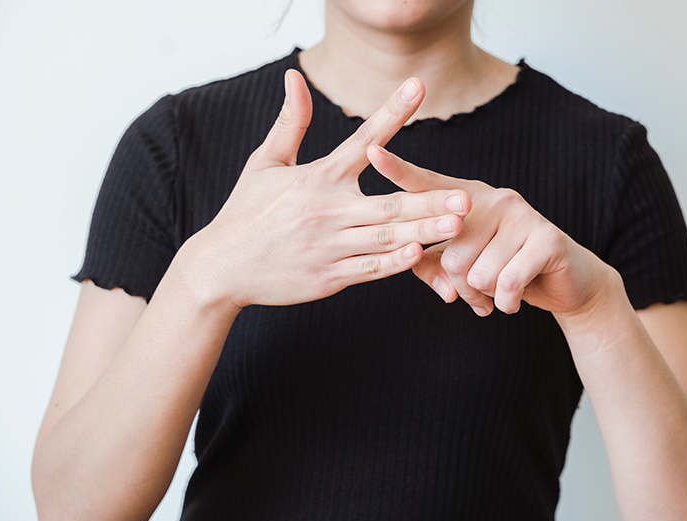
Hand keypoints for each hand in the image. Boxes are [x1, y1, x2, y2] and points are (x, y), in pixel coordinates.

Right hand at [183, 70, 471, 308]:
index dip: (391, 113)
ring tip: (457, 224)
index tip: (418, 88)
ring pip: (385, 239)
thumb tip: (294, 77)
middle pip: (387, 204)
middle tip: (465, 196)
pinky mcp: (329, 277)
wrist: (221, 267)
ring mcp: (329, 247)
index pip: (361, 140)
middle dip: (428, 200)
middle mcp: (326, 212)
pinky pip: (369, 269)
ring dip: (423, 232)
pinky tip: (419, 255)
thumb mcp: (265, 163)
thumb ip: (291, 122)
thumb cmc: (246, 213)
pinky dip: (393, 264)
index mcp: (316, 179)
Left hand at [367, 144, 620, 318]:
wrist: (566, 283)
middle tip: (478, 291)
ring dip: (485, 296)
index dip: (400, 171)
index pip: (429, 185)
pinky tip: (514, 298)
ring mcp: (523, 215)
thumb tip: (418, 270)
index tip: (372, 152)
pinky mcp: (547, 238)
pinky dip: (506, 302)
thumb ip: (430, 264)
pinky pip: (506, 282)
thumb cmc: (505, 270)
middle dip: (462, 287)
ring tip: (499, 290)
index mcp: (469, 199)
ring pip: (477, 273)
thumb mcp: (465, 265)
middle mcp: (495, 199)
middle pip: (450, 254)